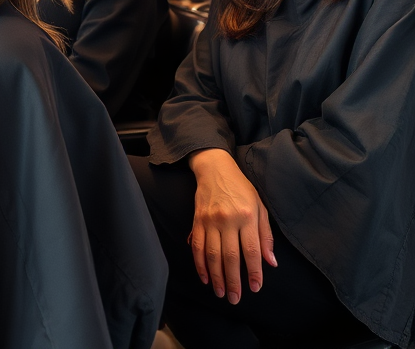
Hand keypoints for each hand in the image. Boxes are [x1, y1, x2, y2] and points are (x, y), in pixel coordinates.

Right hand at [189, 148, 277, 303]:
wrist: (215, 168)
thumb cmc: (241, 188)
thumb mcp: (260, 207)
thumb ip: (266, 236)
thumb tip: (271, 263)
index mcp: (247, 216)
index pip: (251, 250)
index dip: (253, 272)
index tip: (255, 288)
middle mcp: (228, 219)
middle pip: (230, 256)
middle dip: (233, 281)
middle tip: (235, 299)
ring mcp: (210, 220)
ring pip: (212, 254)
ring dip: (215, 276)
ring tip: (220, 293)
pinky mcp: (197, 220)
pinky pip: (197, 245)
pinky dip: (199, 263)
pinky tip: (204, 276)